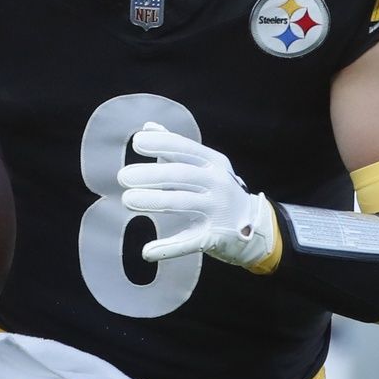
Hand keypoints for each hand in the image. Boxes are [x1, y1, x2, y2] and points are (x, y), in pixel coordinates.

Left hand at [118, 124, 275, 267]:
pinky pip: (187, 242)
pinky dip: (167, 248)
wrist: (255, 225)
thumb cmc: (219, 190)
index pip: (186, 148)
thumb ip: (176, 148)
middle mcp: (218, 183)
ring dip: (153, 201)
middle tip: (123, 176)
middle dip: (151, 174)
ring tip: (127, 199)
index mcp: (214, 163)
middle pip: (181, 175)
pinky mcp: (214, 237)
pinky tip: (147, 251)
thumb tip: (148, 127)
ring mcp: (217, 210)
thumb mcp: (205, 165)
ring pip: (182, 203)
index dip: (161, 144)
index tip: (137, 142)